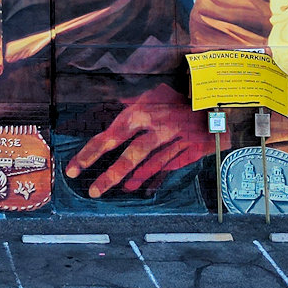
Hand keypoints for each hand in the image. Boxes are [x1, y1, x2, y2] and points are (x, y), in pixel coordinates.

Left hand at [65, 85, 208, 198]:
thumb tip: (106, 109)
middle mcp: (158, 126)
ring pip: (152, 163)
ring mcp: (176, 139)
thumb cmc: (177, 98)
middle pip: (132, 153)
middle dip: (111, 174)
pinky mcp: (192, 149)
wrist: (214, 100)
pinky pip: (170, 165)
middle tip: (93, 191)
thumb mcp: (151, 95)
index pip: (110, 135)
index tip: (73, 170)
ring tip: (118, 190)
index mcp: (143, 112)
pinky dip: (153, 176)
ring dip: (133, 179)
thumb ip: (130, 106)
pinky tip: (139, 186)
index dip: (90, 153)